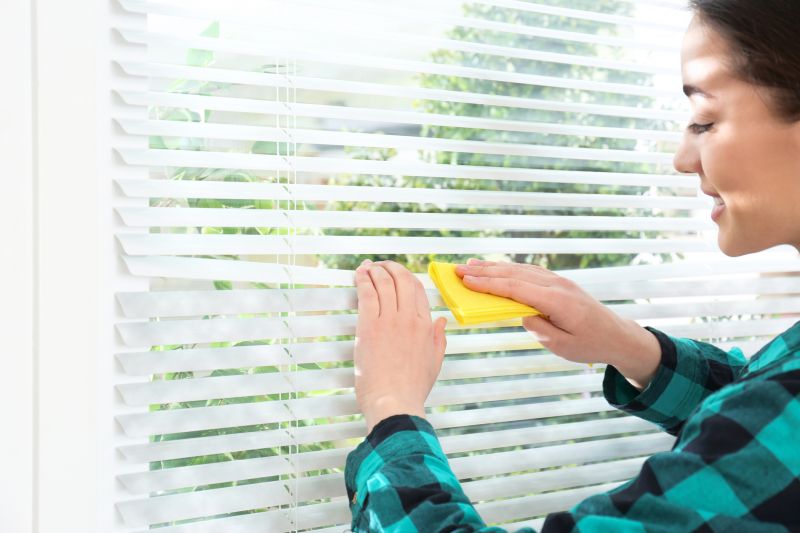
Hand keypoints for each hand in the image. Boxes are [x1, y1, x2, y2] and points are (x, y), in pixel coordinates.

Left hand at [354, 260, 447, 431]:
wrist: (395, 403)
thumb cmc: (411, 389)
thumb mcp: (434, 363)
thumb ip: (438, 339)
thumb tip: (441, 321)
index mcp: (426, 327)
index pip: (418, 291)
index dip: (406, 278)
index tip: (396, 275)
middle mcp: (410, 319)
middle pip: (402, 280)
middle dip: (391, 268)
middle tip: (381, 265)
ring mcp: (390, 320)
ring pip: (384, 283)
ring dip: (375, 270)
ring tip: (367, 267)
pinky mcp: (369, 326)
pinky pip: (367, 293)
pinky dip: (363, 279)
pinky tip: (359, 273)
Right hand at [455, 259, 659, 389]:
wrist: (616, 335)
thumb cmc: (590, 344)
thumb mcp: (561, 345)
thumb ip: (538, 328)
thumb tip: (520, 313)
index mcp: (556, 300)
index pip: (515, 288)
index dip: (488, 283)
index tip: (466, 280)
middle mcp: (556, 285)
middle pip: (514, 274)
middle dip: (484, 271)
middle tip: (459, 269)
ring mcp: (558, 281)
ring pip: (520, 270)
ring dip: (494, 267)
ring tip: (471, 265)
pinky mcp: (558, 282)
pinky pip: (529, 272)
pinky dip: (510, 269)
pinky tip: (496, 269)